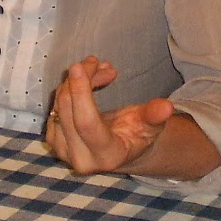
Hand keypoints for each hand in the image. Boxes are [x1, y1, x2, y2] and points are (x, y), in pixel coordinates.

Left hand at [45, 56, 174, 173]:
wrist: (121, 149)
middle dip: (81, 78)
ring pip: (59, 104)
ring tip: (101, 71)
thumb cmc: (139, 134)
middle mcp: (81, 158)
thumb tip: (167, 107)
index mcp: (107, 156)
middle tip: (97, 61)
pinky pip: (55, 106)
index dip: (81, 93)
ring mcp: (63, 151)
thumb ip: (155, 116)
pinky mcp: (53, 140)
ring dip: (77, 81)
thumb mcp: (151, 125)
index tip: (78, 66)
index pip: (86, 123)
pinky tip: (88, 81)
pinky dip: (70, 88)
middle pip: (68, 109)